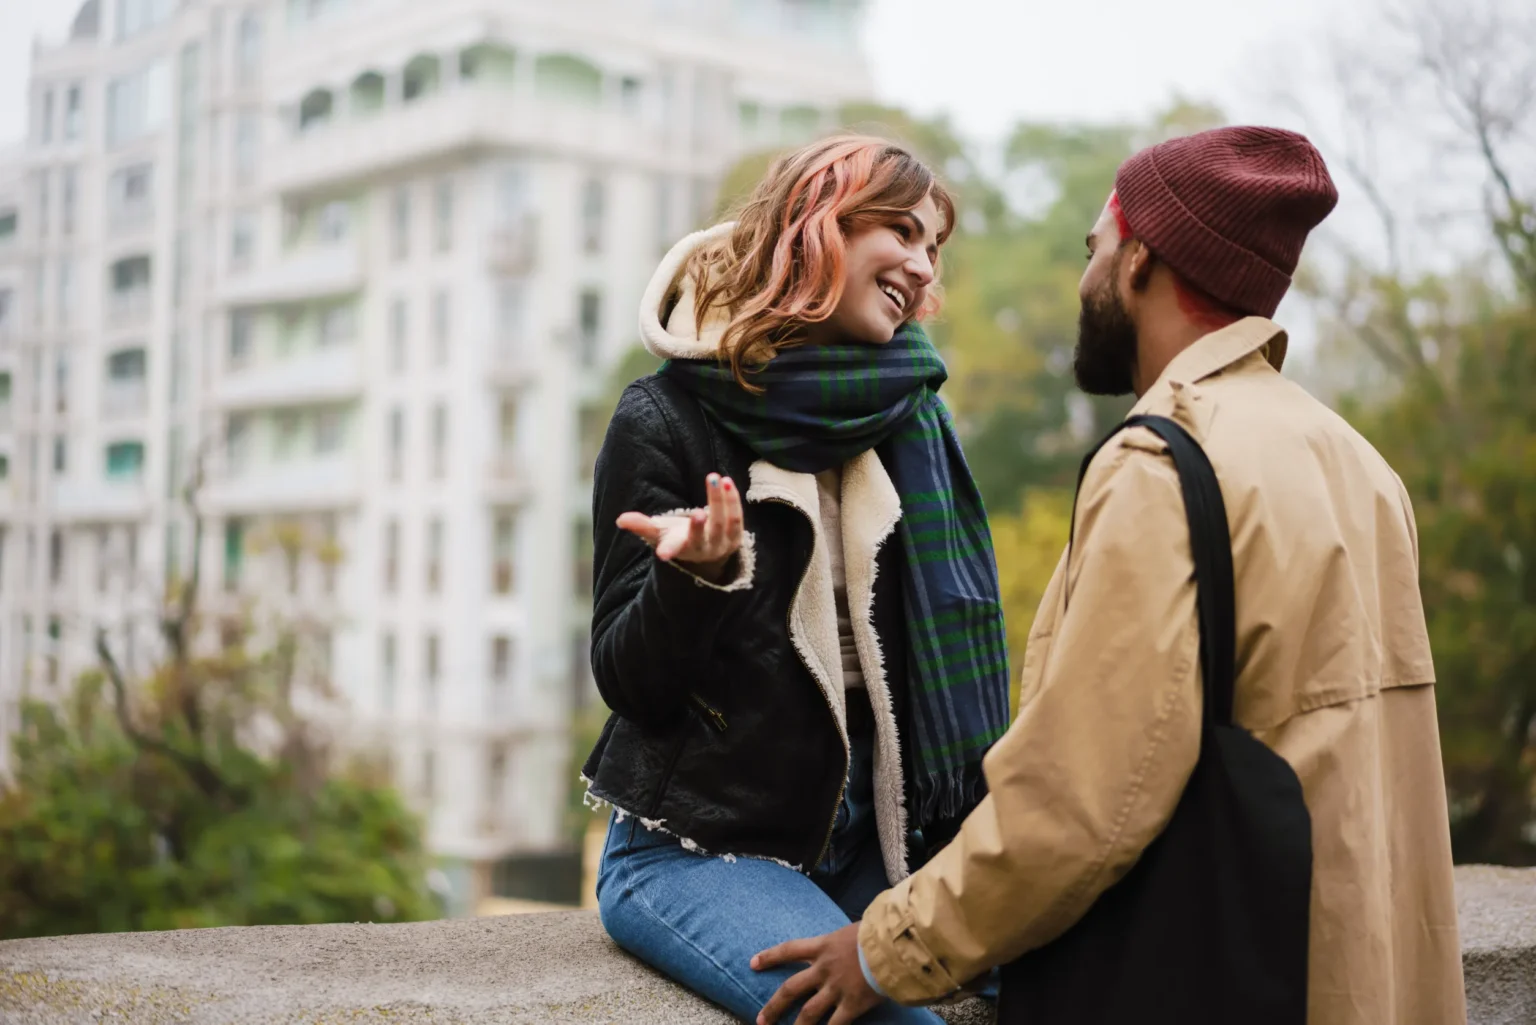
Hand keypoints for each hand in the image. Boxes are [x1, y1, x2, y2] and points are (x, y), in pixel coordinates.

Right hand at [617, 473, 742, 582]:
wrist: (706, 551)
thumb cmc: (677, 538)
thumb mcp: (659, 532)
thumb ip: (641, 526)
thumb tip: (620, 520)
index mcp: (682, 548)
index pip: (674, 550)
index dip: (668, 550)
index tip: (662, 554)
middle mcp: (703, 549)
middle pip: (703, 535)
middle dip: (699, 525)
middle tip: (696, 512)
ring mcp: (722, 543)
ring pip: (722, 522)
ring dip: (719, 501)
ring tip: (714, 477)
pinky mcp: (736, 535)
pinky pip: (736, 517)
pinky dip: (732, 499)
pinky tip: (726, 481)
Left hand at [752, 923, 880, 1024]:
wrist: (894, 945)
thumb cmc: (879, 931)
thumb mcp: (854, 929)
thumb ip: (843, 940)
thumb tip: (846, 940)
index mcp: (823, 946)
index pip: (789, 950)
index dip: (770, 957)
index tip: (753, 963)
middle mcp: (824, 969)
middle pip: (791, 989)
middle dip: (774, 1006)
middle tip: (760, 1019)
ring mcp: (836, 988)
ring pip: (808, 1013)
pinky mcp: (852, 1004)